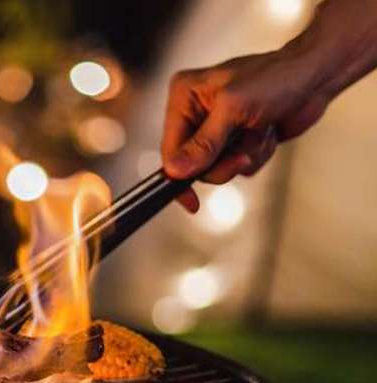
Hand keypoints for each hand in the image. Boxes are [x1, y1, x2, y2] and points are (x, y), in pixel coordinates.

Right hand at [161, 50, 330, 185]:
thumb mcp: (234, 109)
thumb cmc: (277, 77)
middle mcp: (196, 112)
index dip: (178, 175)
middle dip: (223, 162)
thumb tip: (175, 171)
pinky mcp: (236, 139)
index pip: (170, 147)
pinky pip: (237, 166)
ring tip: (261, 132)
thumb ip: (203, 143)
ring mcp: (216, 127)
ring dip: (245, 156)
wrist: (315, 77)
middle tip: (243, 153)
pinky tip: (267, 132)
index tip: (190, 201)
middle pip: (193, 164)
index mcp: (184, 96)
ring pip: (217, 168)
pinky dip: (257, 154)